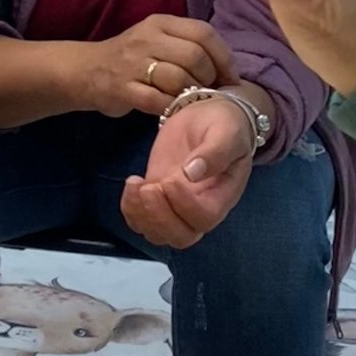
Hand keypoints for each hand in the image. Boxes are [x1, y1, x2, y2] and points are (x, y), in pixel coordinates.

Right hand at [79, 15, 238, 117]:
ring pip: (178, 78)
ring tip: (191, 100)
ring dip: (191, 94)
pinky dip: (172, 107)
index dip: (224, 57)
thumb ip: (187, 45)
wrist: (86, 71)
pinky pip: (157, 100)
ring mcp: (133, 64)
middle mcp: (147, 39)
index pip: (203, 33)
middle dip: (209, 78)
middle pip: (195, 56)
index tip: (230, 78)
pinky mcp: (122, 88)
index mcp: (160, 23)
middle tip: (209, 91)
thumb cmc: (131, 58)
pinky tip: (173, 110)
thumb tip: (226, 69)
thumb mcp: (156, 39)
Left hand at [121, 98, 252, 247]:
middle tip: (149, 187)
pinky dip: (130, 209)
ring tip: (135, 183)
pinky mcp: (157, 198)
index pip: (204, 218)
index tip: (170, 180)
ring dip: (140, 214)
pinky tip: (132, 183)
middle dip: (158, 217)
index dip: (184, 205)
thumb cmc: (224, 126)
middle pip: (181, 236)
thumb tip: (192, 173)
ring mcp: (176, 206)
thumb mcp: (225, 133)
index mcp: (222, 196)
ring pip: (158, 234)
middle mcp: (200, 208)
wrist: (208, 119)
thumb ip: (214, 153)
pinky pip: (141, 221)